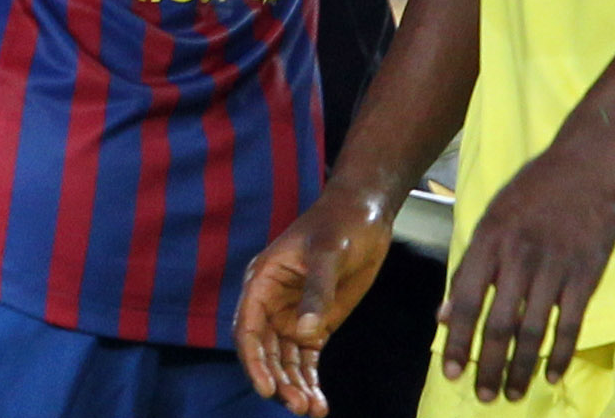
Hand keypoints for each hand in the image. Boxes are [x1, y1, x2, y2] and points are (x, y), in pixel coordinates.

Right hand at [235, 190, 396, 416]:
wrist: (365, 215)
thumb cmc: (340, 224)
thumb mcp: (329, 252)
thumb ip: (317, 290)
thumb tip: (307, 332)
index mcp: (262, 281)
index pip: (249, 329)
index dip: (255, 361)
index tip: (268, 387)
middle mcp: (272, 303)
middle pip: (266, 352)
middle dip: (278, 380)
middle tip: (297, 405)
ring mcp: (293, 316)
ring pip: (286, 361)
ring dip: (295, 386)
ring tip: (312, 410)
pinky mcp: (316, 325)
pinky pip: (306, 360)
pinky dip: (310, 381)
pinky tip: (319, 404)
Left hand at [438, 141, 614, 402]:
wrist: (586, 165)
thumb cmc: (532, 191)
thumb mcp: (491, 218)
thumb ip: (468, 268)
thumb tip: (442, 315)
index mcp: (489, 240)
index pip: (465, 300)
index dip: (458, 340)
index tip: (452, 373)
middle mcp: (518, 256)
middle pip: (499, 324)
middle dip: (489, 366)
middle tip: (485, 397)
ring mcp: (553, 266)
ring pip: (534, 330)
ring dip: (522, 368)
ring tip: (515, 394)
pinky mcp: (585, 274)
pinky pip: (570, 323)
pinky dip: (560, 353)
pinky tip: (552, 375)